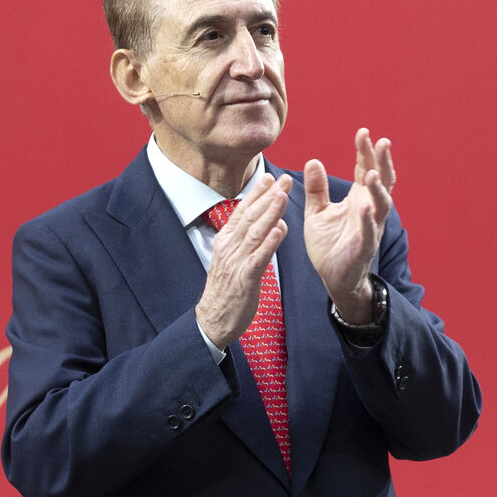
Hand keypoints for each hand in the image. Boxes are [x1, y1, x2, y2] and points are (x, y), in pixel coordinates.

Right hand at [195, 172, 291, 349]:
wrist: (213, 320)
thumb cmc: (227, 290)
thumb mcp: (234, 260)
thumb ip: (250, 241)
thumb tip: (271, 224)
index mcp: (226, 242)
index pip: (242, 212)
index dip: (256, 194)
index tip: (269, 176)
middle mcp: (229, 248)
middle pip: (250, 217)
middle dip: (267, 196)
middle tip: (282, 178)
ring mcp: (236, 263)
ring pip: (255, 233)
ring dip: (270, 213)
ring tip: (282, 196)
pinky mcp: (245, 279)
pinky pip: (259, 258)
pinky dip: (269, 243)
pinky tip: (280, 230)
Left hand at [304, 127, 394, 323]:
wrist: (333, 278)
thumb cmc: (329, 244)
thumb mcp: (317, 212)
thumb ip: (317, 189)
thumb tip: (313, 160)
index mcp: (358, 198)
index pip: (365, 169)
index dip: (366, 151)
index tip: (363, 132)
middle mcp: (369, 209)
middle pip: (381, 181)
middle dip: (381, 162)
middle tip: (381, 141)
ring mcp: (370, 228)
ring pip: (381, 205)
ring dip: (376, 189)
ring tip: (370, 173)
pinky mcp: (364, 248)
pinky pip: (369, 232)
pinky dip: (367, 220)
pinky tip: (365, 207)